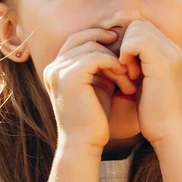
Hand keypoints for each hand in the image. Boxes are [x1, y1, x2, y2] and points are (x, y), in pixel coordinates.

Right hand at [43, 28, 137, 152]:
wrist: (84, 145)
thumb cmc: (94, 119)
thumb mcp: (97, 85)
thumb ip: (100, 64)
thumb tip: (116, 40)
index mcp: (57, 69)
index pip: (76, 39)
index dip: (98, 36)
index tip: (120, 45)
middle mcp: (53, 67)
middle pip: (82, 37)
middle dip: (107, 44)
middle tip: (128, 56)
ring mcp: (58, 71)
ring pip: (92, 47)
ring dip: (115, 60)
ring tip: (128, 77)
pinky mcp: (69, 77)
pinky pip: (96, 57)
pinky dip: (113, 64)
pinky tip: (123, 78)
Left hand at [119, 20, 181, 145]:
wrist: (168, 131)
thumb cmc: (152, 110)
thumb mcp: (142, 79)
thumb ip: (136, 60)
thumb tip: (115, 45)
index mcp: (169, 50)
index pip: (141, 27)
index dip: (128, 43)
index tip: (126, 67)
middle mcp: (172, 48)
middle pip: (138, 24)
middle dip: (126, 44)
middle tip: (127, 70)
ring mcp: (170, 53)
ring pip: (137, 29)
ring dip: (126, 49)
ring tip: (129, 73)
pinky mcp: (163, 62)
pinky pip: (136, 41)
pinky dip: (127, 55)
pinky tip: (130, 75)